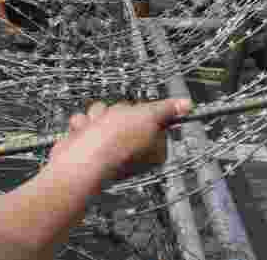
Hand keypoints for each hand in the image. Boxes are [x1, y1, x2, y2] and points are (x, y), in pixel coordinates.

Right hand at [47, 99, 191, 182]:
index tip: (137, 113)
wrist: (80, 161)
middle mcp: (133, 152)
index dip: (141, 110)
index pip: (151, 117)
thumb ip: (166, 109)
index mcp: (155, 149)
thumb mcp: (148, 118)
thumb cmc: (116, 142)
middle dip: (116, 112)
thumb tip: (187, 105)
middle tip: (114, 120)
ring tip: (95, 126)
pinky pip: (88, 124)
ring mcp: (110, 150)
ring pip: (104, 116)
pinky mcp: (90, 147)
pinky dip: (83, 125)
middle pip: (126, 114)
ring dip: (97, 116)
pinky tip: (83, 132)